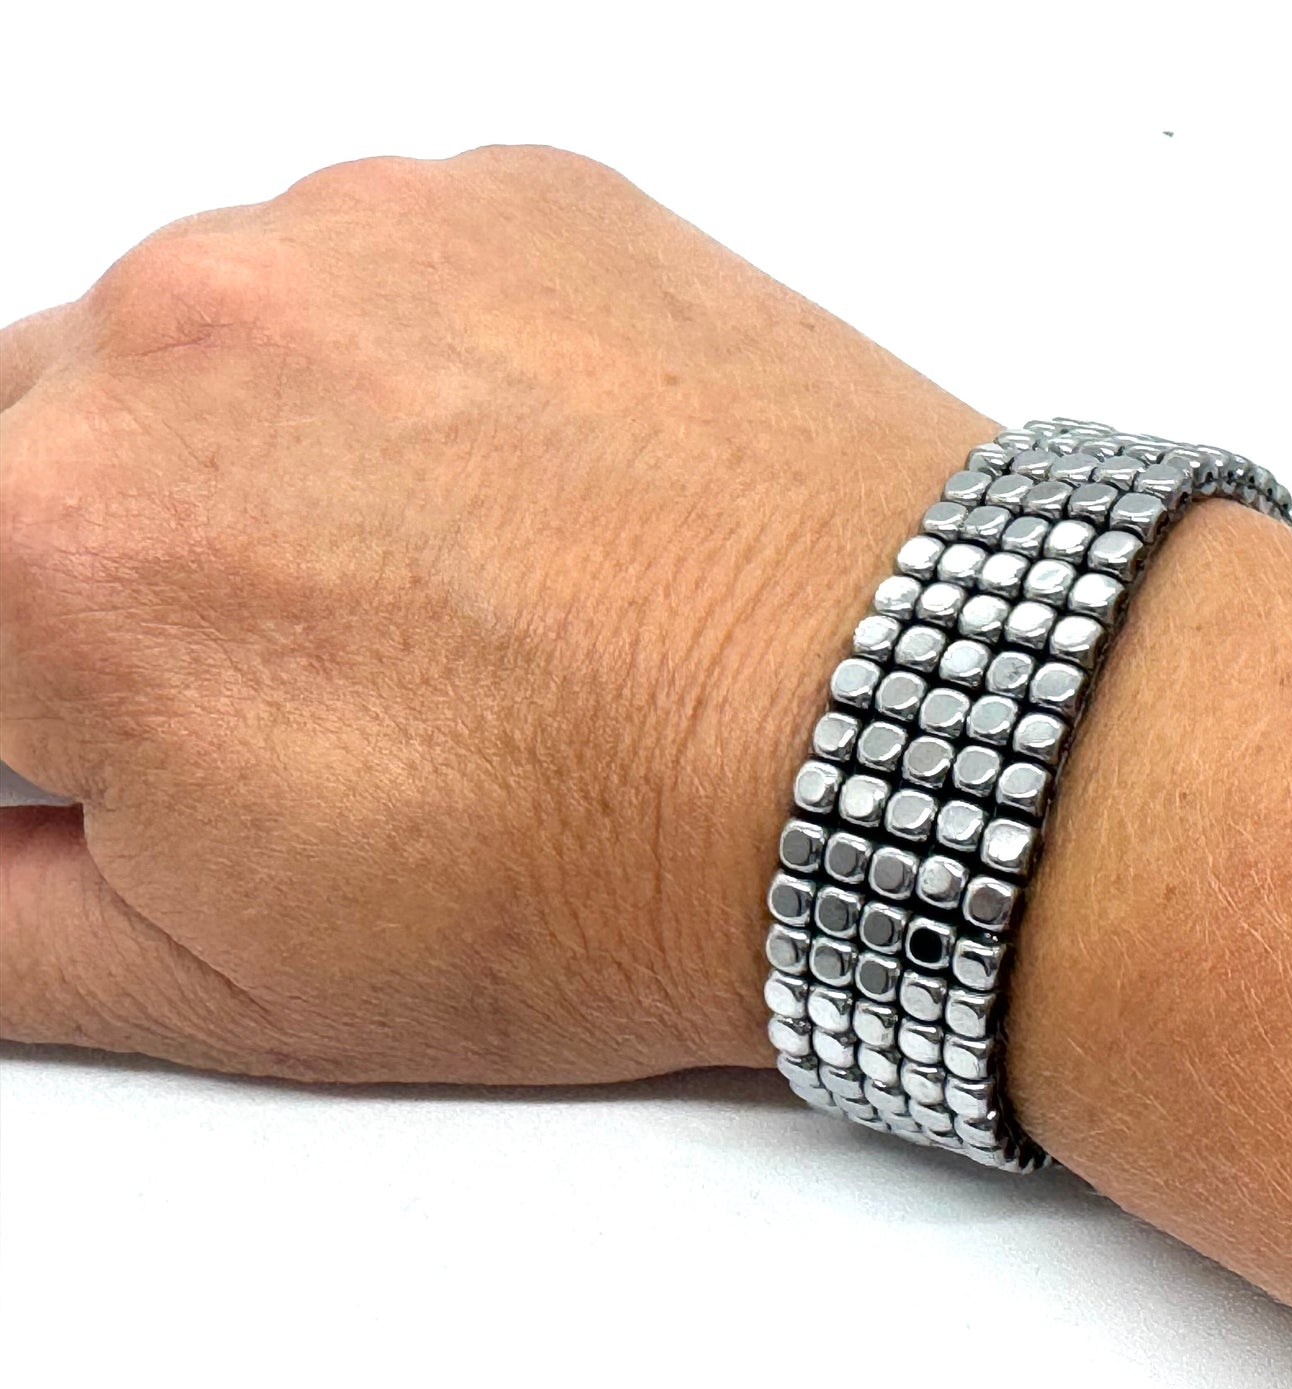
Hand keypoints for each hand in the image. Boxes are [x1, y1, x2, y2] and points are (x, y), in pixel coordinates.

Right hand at [0, 145, 992, 1081]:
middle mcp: (184, 341)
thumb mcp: (238, 981)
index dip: (43, 693)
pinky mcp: (510, 198)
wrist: (900, 740)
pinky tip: (525, 491)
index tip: (127, 721)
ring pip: (201, 339)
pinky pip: (371, 268)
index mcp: (57, 554)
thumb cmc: (625, 865)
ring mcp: (361, 241)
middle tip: (306, 663)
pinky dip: (406, 365)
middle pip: (37, 443)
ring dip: (265, 445)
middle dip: (119, 557)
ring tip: (446, 581)